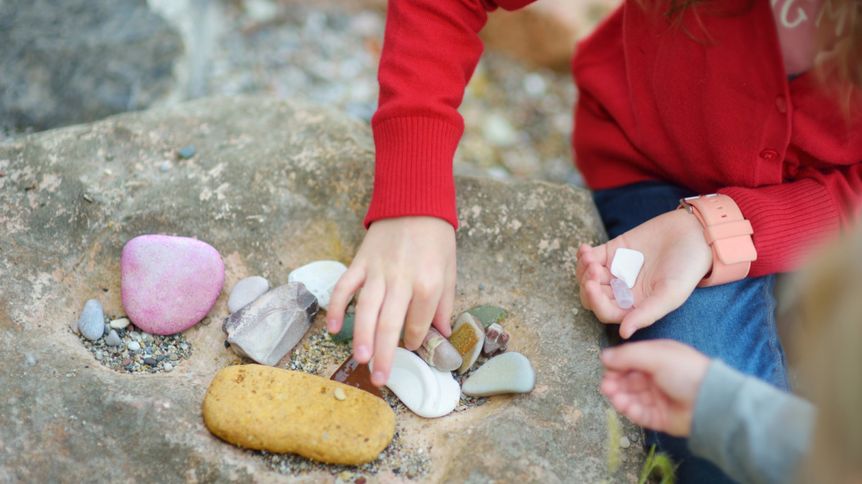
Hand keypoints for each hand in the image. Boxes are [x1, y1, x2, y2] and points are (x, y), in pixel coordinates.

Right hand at [327, 216, 456, 386]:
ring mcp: (378, 271)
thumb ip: (445, 304)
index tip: (412, 347)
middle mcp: (402, 280)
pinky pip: (344, 287)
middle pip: (390, 324)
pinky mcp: (360, 262)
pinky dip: (335, 307)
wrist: (415, 201)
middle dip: (384, 354)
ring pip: (366, 310)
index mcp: (428, 283)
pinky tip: (332, 328)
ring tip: (359, 360)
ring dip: (361, 337)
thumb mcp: (450, 269)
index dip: (415, 340)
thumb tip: (442, 334)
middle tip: (380, 378)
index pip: (419, 323)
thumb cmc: (436, 238)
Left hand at [576, 209, 711, 338]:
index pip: (606, 311)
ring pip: (588, 276)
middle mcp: (622, 291)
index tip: (592, 286)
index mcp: (634, 306)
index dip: (595, 302)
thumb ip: (647, 314)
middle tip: (594, 270)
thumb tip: (623, 334)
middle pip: (592, 295)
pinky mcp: (613, 251)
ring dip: (583, 269)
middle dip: (587, 284)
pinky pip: (591, 257)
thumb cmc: (687, 268)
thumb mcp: (671, 294)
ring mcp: (616, 271)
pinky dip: (583, 255)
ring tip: (591, 258)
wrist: (694, 234)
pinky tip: (585, 250)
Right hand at [600, 340, 709, 436]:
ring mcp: (657, 398)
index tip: (606, 367)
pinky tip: (622, 404)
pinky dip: (628, 409)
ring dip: (618, 395)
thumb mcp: (656, 355)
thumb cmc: (686, 372)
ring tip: (611, 394)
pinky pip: (638, 413)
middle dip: (615, 381)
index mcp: (658, 359)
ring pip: (631, 396)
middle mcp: (656, 378)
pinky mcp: (658, 417)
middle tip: (606, 384)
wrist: (710, 402)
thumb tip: (604, 356)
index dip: (617, 364)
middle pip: (628, 380)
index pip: (630, 360)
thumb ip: (628, 355)